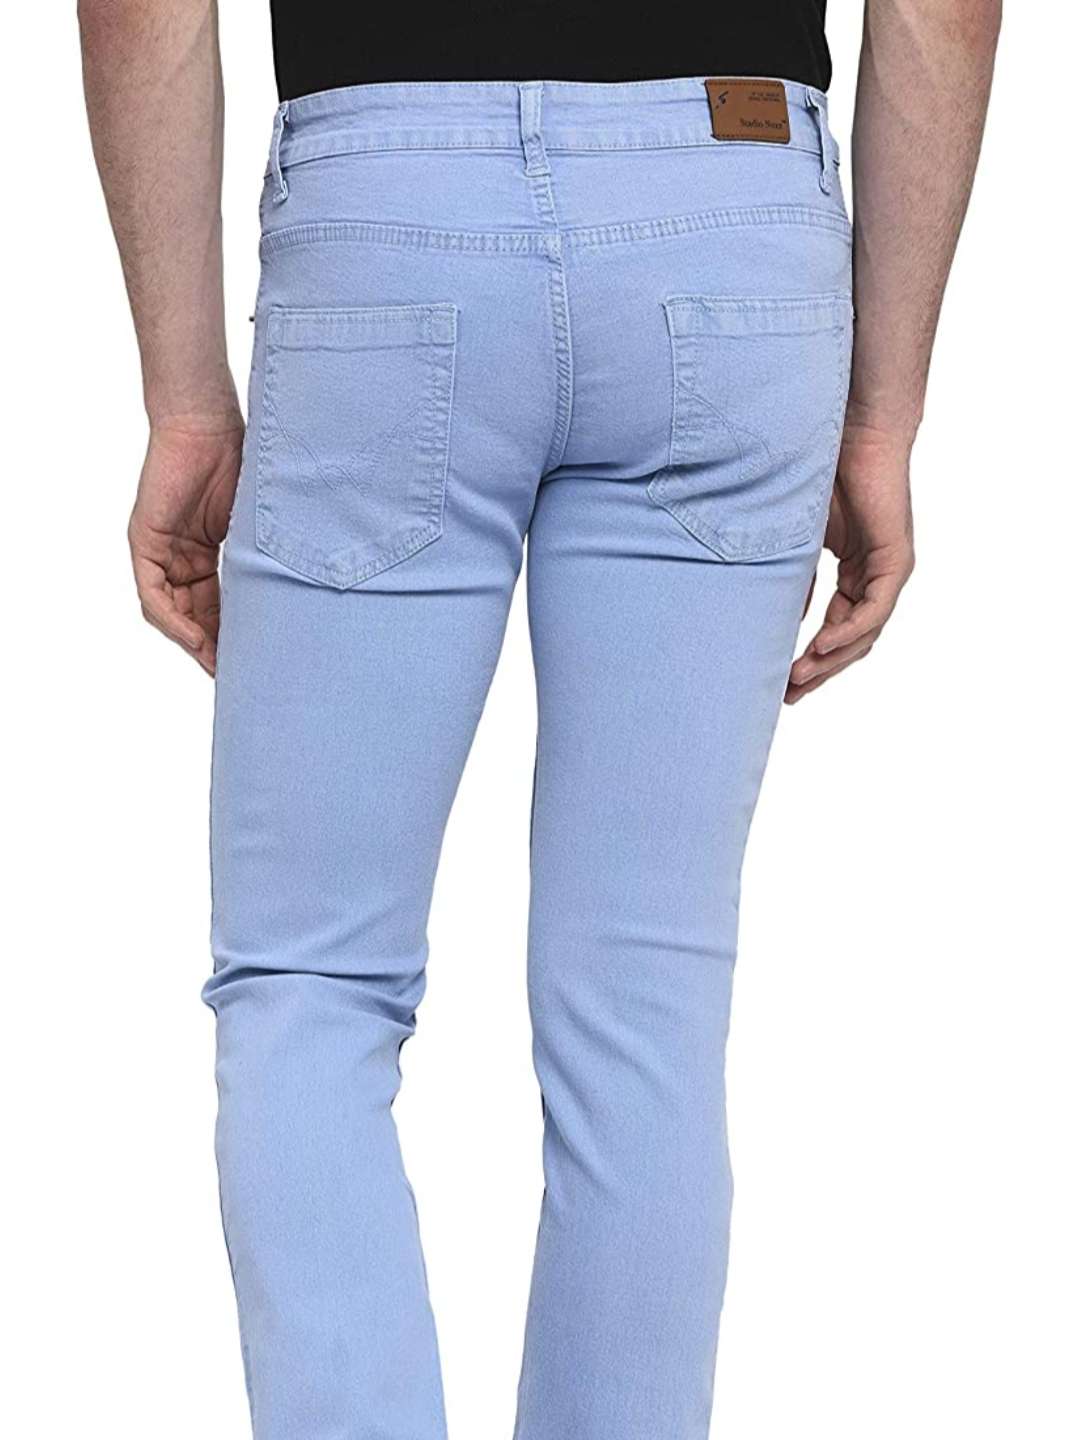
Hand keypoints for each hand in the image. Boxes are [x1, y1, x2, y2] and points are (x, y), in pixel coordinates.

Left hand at [129, 414, 242, 675]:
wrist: (209, 422)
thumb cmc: (242, 461)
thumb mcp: (256, 526)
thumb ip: (262, 560)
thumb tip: (298, 598)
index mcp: (207, 554)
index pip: (218, 607)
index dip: (235, 636)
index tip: (256, 661)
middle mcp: (181, 557)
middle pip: (195, 616)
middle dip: (216, 648)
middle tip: (240, 674)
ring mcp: (161, 552)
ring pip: (173, 613)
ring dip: (196, 642)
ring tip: (221, 665)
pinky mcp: (145, 544)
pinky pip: (154, 596)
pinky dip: (174, 621)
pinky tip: (196, 639)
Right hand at [786, 422, 915, 703]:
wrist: (855, 432)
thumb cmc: (824, 473)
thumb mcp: (799, 538)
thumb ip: (794, 577)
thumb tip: (782, 619)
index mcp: (856, 574)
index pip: (836, 629)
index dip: (811, 659)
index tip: (781, 683)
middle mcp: (876, 578)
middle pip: (852, 642)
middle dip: (819, 671)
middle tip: (787, 697)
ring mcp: (889, 571)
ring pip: (865, 634)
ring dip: (831, 660)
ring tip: (797, 679)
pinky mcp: (896, 561)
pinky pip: (874, 611)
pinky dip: (848, 632)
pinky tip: (820, 647)